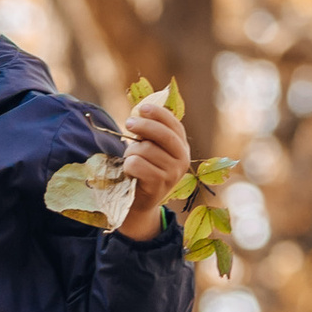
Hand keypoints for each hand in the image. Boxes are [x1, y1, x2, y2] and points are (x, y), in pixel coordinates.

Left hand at [116, 90, 191, 241]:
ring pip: (145, 149)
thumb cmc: (143, 170)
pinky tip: (130, 171)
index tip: (141, 108)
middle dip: (143, 126)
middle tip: (128, 124)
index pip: (174, 124)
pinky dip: (128, 165)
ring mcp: (173, 172)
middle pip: (162, 134)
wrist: (140, 203)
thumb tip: (140, 109)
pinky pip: (137, 164)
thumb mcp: (151, 149)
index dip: (158, 113)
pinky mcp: (159, 184)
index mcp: (182, 147)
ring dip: (131, 152)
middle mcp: (183, 159)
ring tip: (131, 160)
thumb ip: (151, 133)